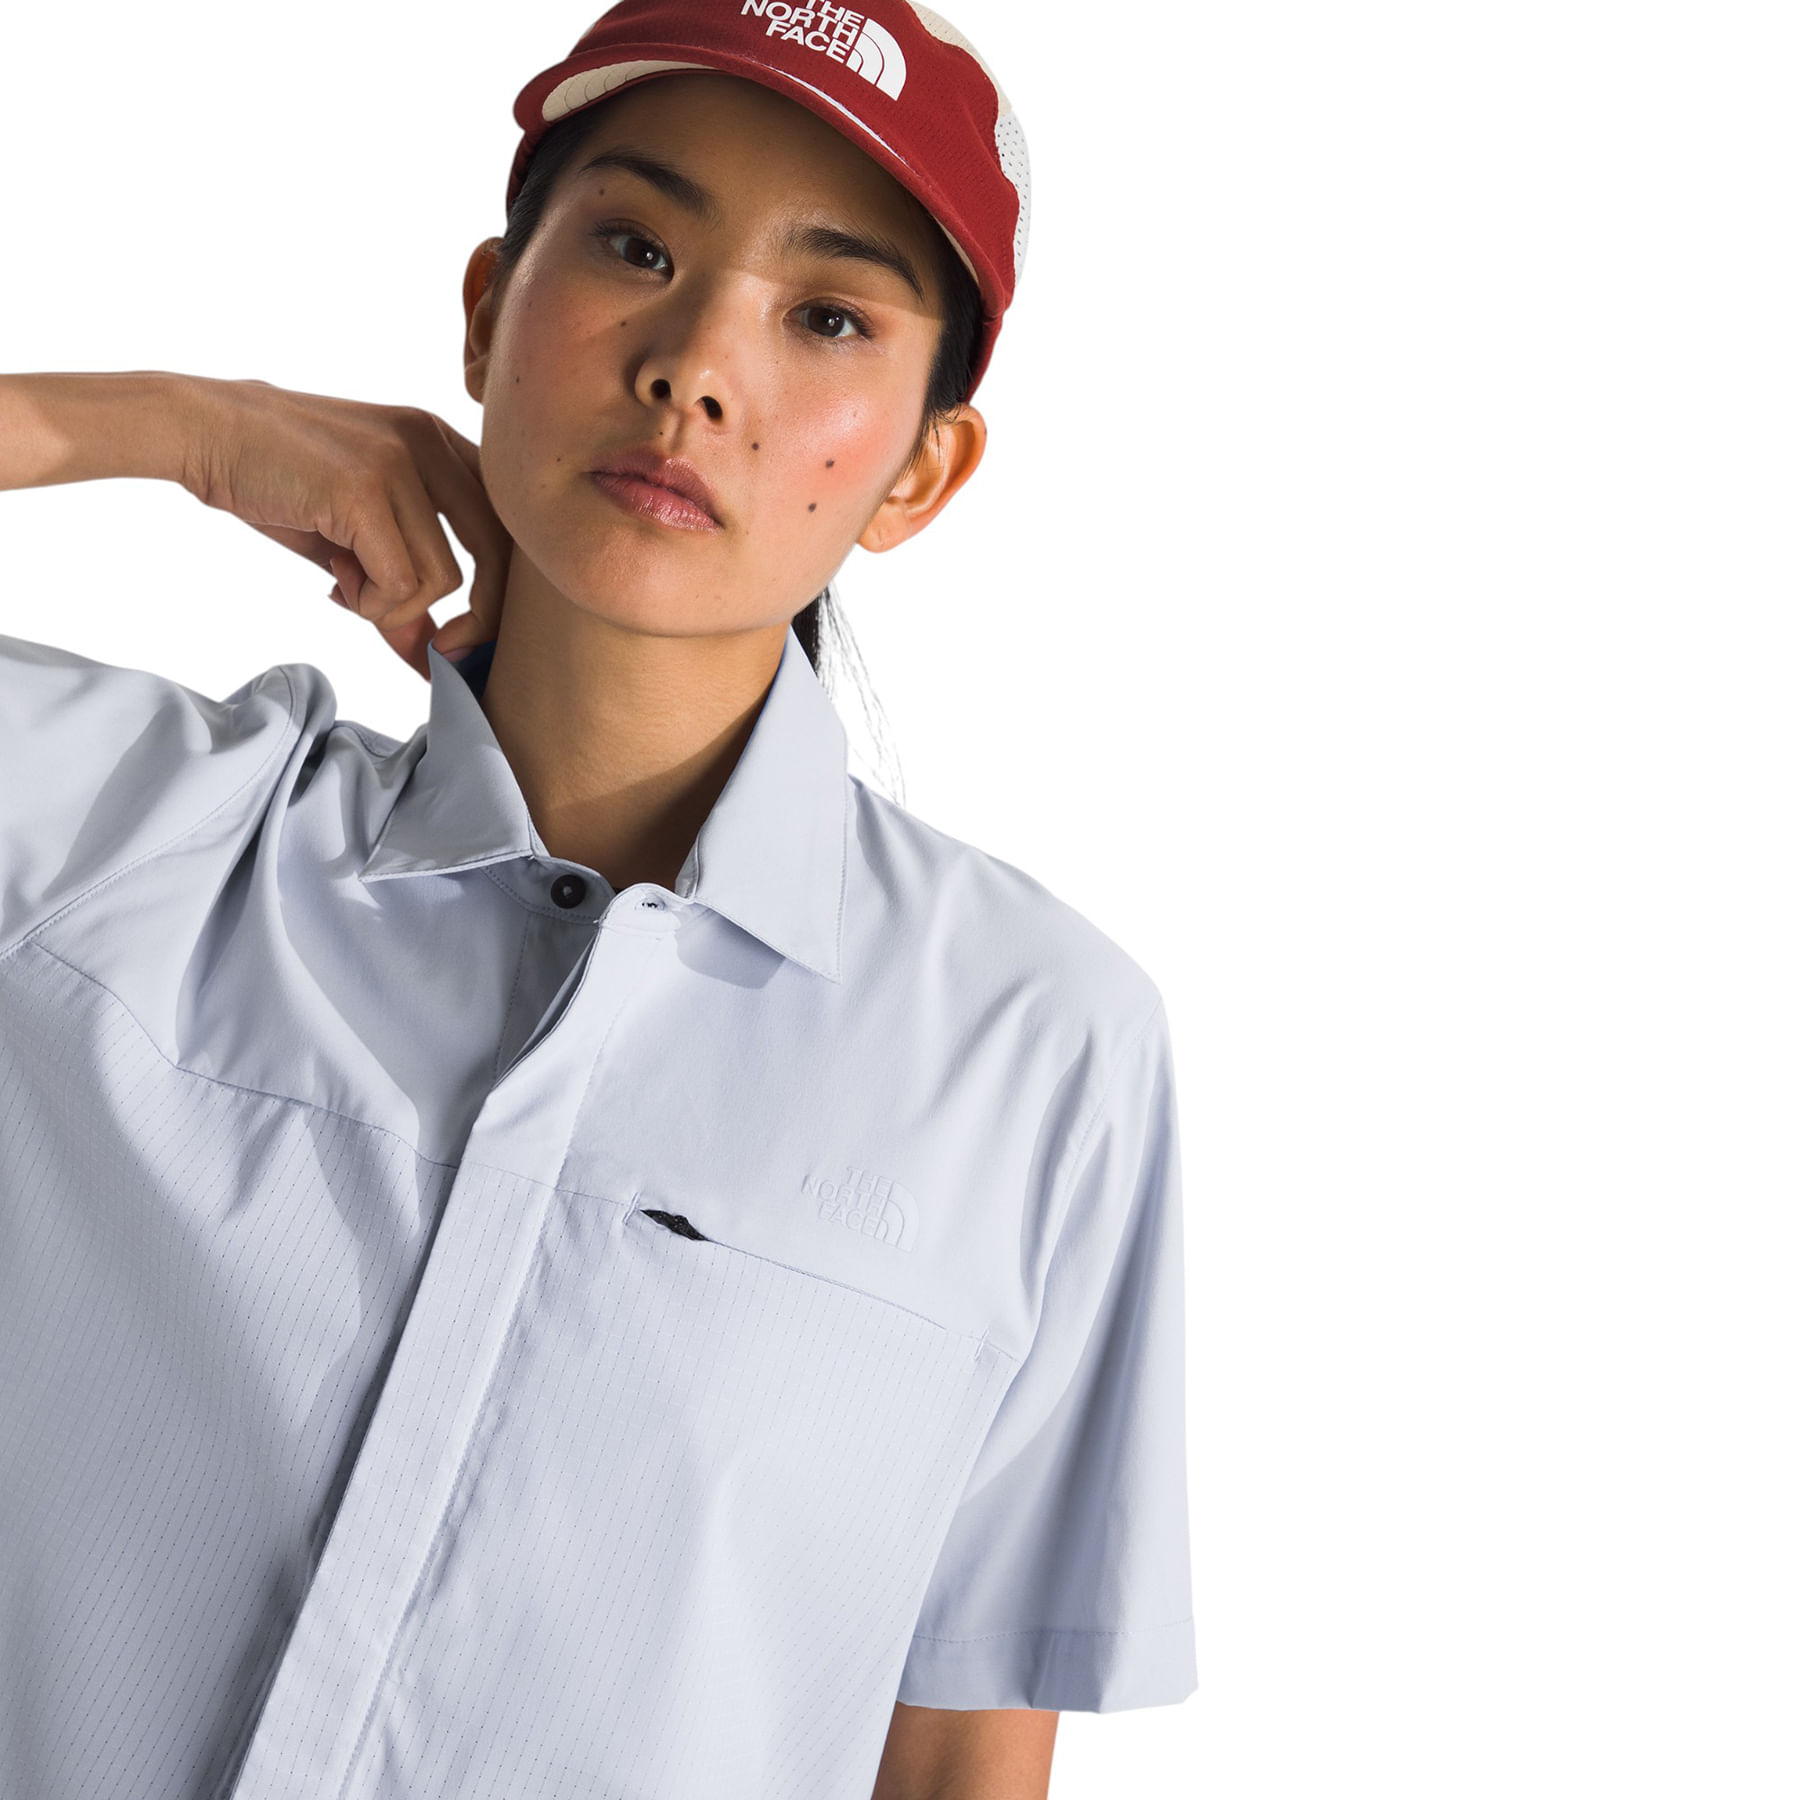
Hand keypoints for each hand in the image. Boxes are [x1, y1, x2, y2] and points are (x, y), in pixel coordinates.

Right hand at [178, 376, 509, 679]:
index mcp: (438, 441)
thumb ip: (399, 589)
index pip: (506, 523)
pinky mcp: (366, 489)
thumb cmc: (275, 482)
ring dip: (393, 607)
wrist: (201, 430)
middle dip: (479, 619)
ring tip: (346, 587)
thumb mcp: (351, 538)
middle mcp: (430, 442)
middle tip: (441, 651)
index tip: (467, 636)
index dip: (499, 589)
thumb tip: (432, 661)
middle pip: (498, 553)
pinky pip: (400, 583)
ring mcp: (400, 462)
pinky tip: (335, 583)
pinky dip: (370, 604)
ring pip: (443, 579)